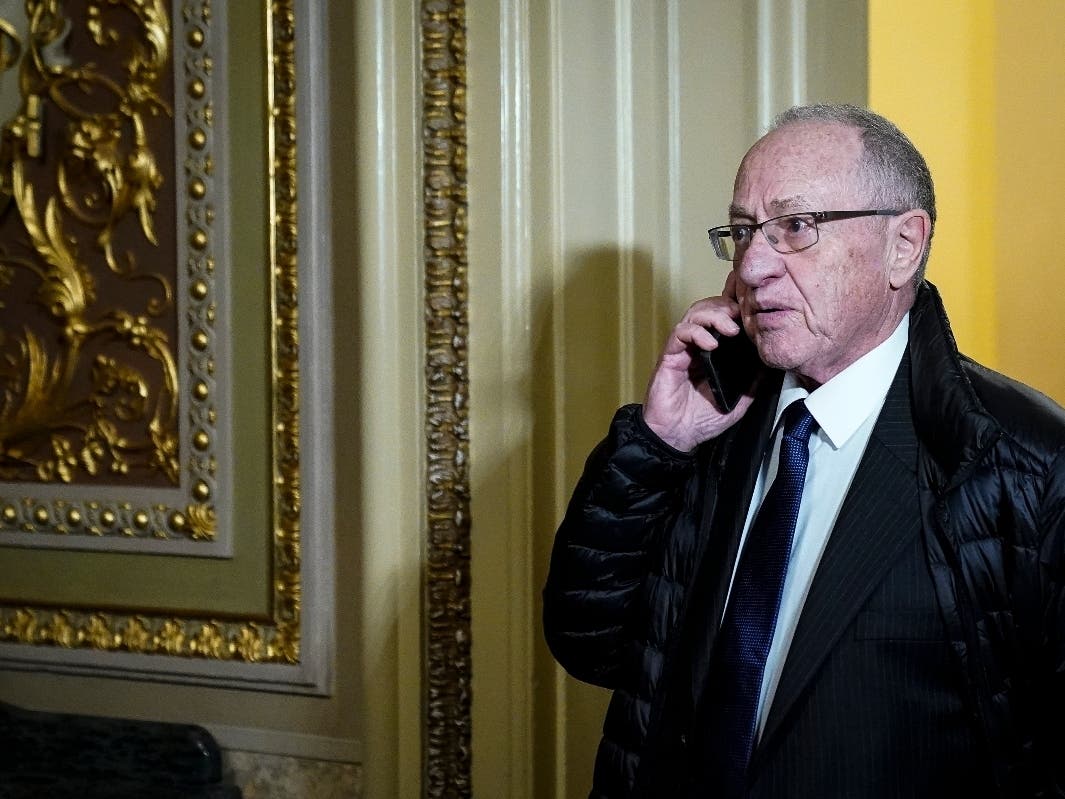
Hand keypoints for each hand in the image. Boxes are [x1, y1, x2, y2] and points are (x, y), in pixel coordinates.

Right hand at [642, 275, 758, 450]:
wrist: (677, 436)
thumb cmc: (700, 420)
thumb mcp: (738, 401)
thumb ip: (753, 383)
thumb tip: (770, 366)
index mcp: (712, 354)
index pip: (722, 319)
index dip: (736, 312)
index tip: (753, 318)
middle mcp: (696, 347)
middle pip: (708, 309)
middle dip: (725, 307)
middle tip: (741, 317)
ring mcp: (682, 350)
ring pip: (694, 315)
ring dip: (713, 316)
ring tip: (730, 328)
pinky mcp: (669, 356)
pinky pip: (680, 333)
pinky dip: (696, 332)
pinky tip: (710, 343)